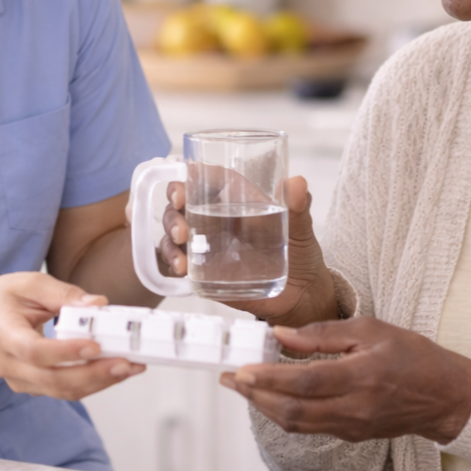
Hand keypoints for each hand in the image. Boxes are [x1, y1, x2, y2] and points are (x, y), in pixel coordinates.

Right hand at [0, 272, 144, 400]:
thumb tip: (98, 304)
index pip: (34, 351)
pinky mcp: (34, 386)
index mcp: (3, 333)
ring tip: (130, 367)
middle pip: (52, 379)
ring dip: (100, 382)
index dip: (65, 352)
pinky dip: (92, 382)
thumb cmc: (4, 300)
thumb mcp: (30, 284)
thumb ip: (63, 293)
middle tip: (126, 362)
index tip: (94, 345)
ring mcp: (20, 380)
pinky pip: (64, 390)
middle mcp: (9, 364)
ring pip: (62, 390)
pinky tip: (115, 370)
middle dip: (93, 374)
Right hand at [160, 175, 338, 327]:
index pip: (208, 179)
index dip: (191, 177)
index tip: (184, 183)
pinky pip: (178, 261)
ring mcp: (207, 245)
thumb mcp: (301, 228)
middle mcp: (216, 218)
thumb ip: (299, 207)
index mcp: (237, 200)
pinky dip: (172, 262)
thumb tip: (298, 182)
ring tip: (180, 252)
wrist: (301, 294)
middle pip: (182, 204)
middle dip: (173, 209)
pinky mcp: (203, 270)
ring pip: (173, 231)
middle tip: (181, 222)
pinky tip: (181, 269)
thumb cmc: (299, 252)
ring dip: (169, 237)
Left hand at [220, 317, 470, 444]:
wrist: (446, 396)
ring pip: (296, 424)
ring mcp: (351, 426)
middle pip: (292, 411)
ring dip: (263, 407)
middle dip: (254, 396)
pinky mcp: (351, 434)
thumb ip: (323, 334)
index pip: (304, 383)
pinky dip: (284, 413)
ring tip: (241, 388)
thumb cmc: (413, 355)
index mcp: (360, 377)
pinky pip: (309, 427)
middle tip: (229, 379)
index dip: (268, 378)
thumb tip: (281, 333)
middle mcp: (353, 408)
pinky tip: (271, 397)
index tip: (241, 369)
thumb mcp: (371, 329)